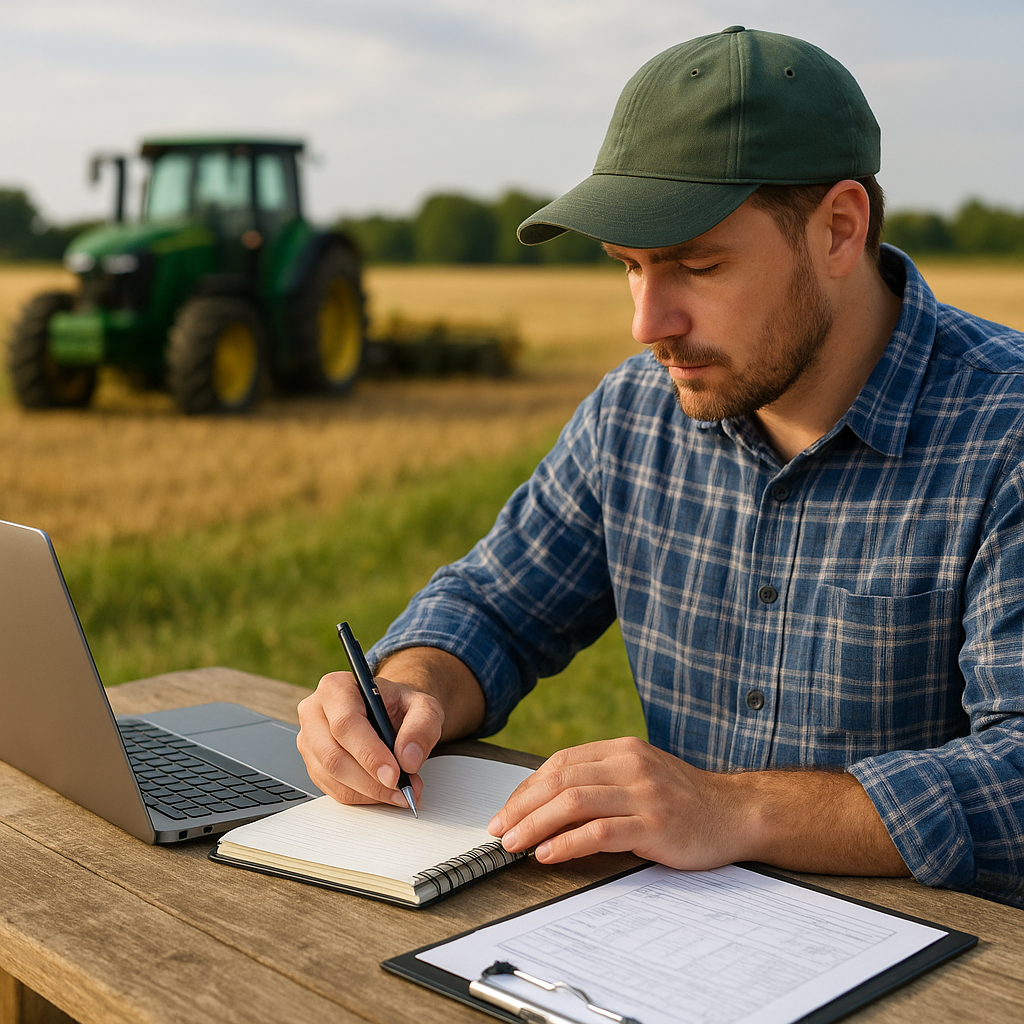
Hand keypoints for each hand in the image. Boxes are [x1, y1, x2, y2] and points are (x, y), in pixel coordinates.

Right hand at [296, 646, 484, 806]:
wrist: (389, 712)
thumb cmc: (399, 705)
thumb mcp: (423, 706)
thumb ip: (422, 727)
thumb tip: (408, 759)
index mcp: (336, 687)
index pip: (345, 724)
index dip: (369, 753)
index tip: (394, 774)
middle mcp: (315, 712)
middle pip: (333, 756)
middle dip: (371, 780)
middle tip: (403, 788)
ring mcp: (309, 741)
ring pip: (332, 777)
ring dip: (370, 792)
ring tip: (401, 791)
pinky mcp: (313, 765)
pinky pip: (334, 790)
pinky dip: (363, 797)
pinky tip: (384, 791)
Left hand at [488, 737, 745, 868]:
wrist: (735, 813)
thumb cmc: (683, 799)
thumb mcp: (640, 775)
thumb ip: (601, 779)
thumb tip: (547, 800)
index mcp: (623, 750)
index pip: (561, 762)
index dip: (527, 787)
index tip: (506, 810)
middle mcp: (630, 765)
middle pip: (561, 780)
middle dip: (522, 806)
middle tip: (500, 829)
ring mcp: (643, 793)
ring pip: (574, 802)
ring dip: (536, 824)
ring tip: (515, 844)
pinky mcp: (654, 824)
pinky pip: (600, 832)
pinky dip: (568, 842)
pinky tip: (549, 854)